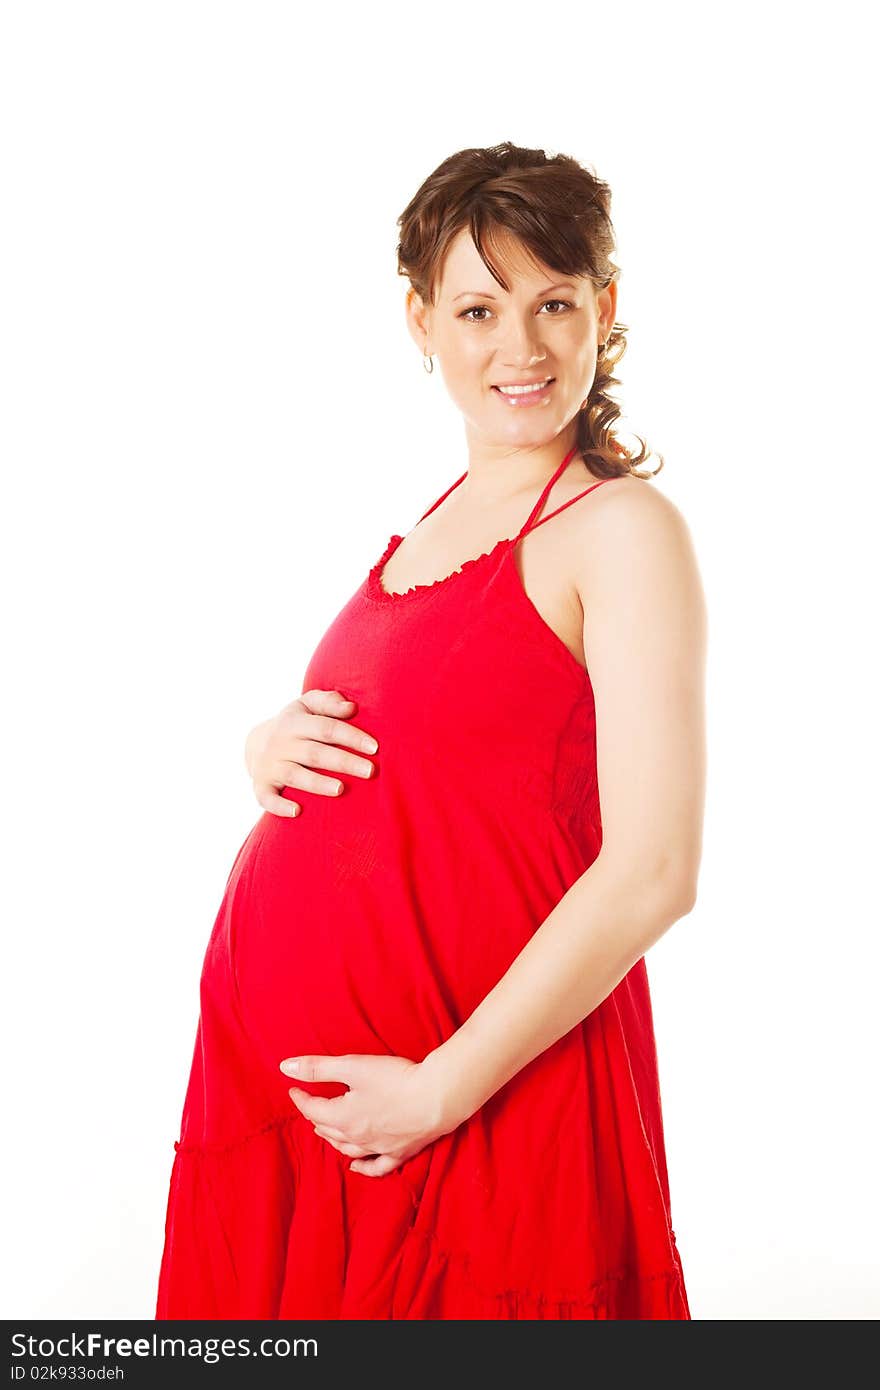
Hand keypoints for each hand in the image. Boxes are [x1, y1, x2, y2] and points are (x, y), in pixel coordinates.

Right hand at [245, 689, 378, 817]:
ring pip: (294, 775)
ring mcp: (269, 766)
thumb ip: (328, 702)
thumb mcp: (306, 706)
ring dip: (317, 783)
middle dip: (343, 762)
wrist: (255, 743)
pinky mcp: (261, 786)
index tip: (375, 747)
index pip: (326, 728)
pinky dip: (279, 806)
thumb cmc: (296, 725)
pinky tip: (297, 812)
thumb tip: (351, 708)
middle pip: (315, 753)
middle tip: (370, 771)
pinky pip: (266, 798)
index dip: (351, 737)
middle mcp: (281, 744)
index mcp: (294, 722)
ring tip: (340, 790)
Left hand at [279, 1052, 455, 1176]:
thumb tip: (284, 1067)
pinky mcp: (400, 1152)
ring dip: (333, 1139)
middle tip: (311, 1106)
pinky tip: (355, 1166)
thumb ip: (318, 1067)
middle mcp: (357, 1137)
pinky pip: (376, 1166)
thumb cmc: (395, 1079)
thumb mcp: (352, 1066)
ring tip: (325, 1130)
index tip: (293, 1089)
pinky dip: (362, 1167)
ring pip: (348, 1148)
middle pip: (328, 1129)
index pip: (312, 1109)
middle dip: (316, 1117)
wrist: (437, 1097)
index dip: (300, 1098)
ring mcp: (379, 1148)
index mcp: (343, 1117)